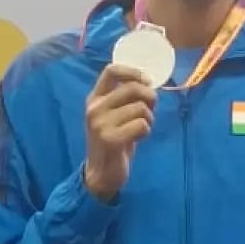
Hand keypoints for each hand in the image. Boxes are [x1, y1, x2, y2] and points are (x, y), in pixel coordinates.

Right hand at [83, 63, 157, 200]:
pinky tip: (138, 138)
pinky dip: (146, 131)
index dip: (134, 72)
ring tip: (141, 127)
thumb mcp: (113, 114)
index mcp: (94, 98)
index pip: (111, 70)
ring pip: (140, 108)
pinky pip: (141, 125)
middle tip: (150, 110)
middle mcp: (94, 108)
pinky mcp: (110, 139)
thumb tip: (149, 83)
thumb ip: (125, 98)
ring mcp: (100, 124)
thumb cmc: (112, 140)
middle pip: (132, 88)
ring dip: (148, 118)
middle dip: (149, 97)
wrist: (101, 173)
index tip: (147, 81)